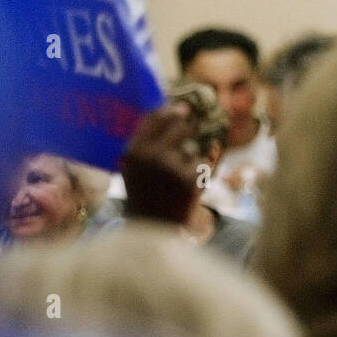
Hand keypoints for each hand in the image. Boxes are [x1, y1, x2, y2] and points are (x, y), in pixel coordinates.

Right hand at [119, 101, 204, 223]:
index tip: (182, 108)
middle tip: (188, 139)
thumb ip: (147, 140)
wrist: (152, 229)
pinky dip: (201, 172)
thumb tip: (175, 108)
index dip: (170, 110)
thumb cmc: (144, 193)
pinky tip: (188, 187)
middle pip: (181, 124)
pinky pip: (204, 162)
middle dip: (188, 129)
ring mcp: (172, 166)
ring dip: (192, 157)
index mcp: (133, 151)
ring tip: (178, 177)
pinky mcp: (190, 178)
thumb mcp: (134, 166)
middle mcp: (151, 155)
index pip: (153, 117)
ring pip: (194, 146)